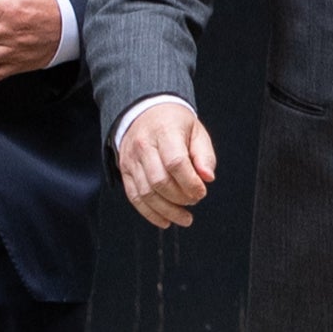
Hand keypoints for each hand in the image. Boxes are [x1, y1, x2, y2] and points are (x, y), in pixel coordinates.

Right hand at [118, 103, 216, 229]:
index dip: (190, 182)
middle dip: (180, 197)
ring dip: (167, 211)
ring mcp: (131, 159)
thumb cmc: (174, 123)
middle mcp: (143, 145)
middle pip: (159, 180)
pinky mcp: (124, 170)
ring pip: (146, 193)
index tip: (202, 192)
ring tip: (185, 218)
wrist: (143, 111)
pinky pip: (135, 197)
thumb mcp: (196, 130)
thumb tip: (208, 178)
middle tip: (194, 200)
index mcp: (164, 132)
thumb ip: (204, 155)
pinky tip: (165, 221)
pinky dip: (150, 213)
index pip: (175, 162)